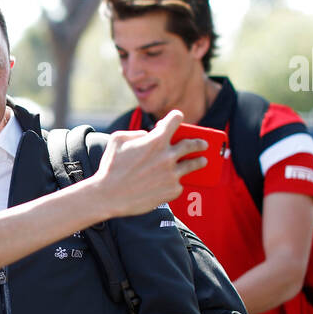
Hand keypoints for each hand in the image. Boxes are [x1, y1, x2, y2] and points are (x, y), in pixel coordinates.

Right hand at [92, 110, 206, 217]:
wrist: (109, 196)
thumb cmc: (111, 167)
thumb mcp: (118, 140)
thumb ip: (136, 133)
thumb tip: (148, 136)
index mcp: (156, 140)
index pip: (175, 120)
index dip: (176, 117)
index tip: (177, 118)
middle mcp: (168, 156)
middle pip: (192, 144)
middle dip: (199, 142)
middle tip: (203, 144)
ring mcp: (172, 174)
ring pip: (193, 165)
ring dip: (199, 161)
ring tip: (203, 161)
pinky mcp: (172, 191)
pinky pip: (179, 184)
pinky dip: (175, 182)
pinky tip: (172, 183)